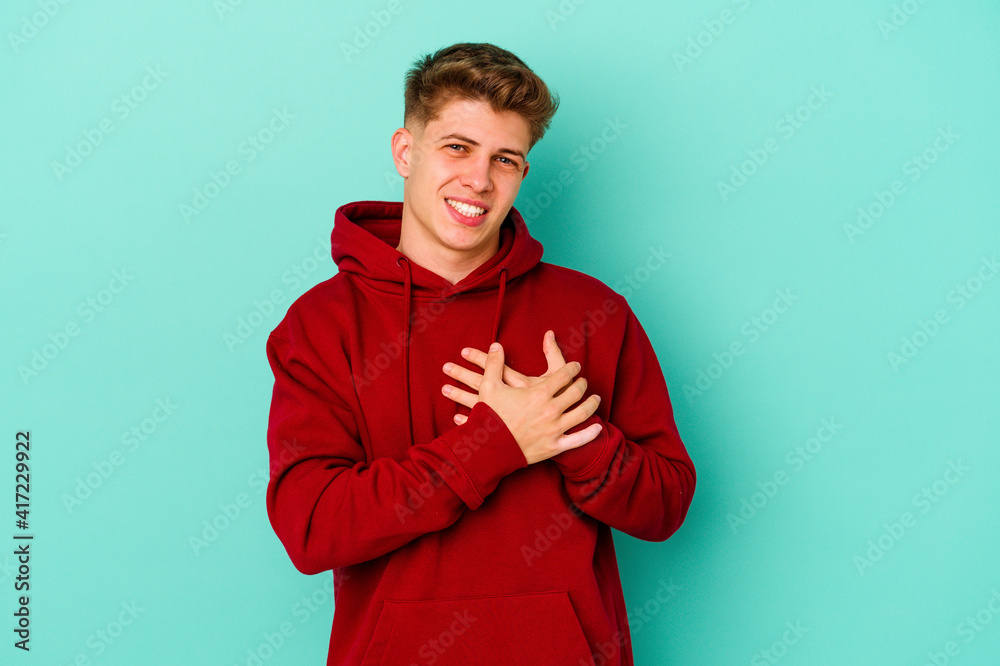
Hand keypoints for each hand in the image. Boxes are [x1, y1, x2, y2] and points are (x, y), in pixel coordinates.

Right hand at [441, 332, 602, 464]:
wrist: (487, 448)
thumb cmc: (488, 416)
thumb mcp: (489, 386)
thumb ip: (495, 363)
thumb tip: (496, 345)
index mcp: (539, 393)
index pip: (564, 375)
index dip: (572, 368)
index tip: (575, 366)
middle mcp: (551, 410)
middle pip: (576, 392)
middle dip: (582, 384)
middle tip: (583, 381)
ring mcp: (555, 429)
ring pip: (582, 414)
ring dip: (592, 404)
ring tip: (595, 399)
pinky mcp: (554, 446)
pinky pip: (578, 440)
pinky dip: (590, 434)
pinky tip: (597, 428)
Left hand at [442, 331, 572, 425]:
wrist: (565, 432)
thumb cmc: (562, 402)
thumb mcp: (558, 376)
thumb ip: (553, 353)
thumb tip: (548, 333)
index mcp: (519, 385)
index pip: (495, 367)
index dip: (479, 358)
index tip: (463, 351)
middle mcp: (509, 400)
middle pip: (481, 384)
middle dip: (462, 375)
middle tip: (445, 367)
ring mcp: (505, 416)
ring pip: (476, 405)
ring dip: (460, 396)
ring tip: (444, 389)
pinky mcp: (504, 431)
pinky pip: (482, 426)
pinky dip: (468, 422)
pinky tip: (455, 418)